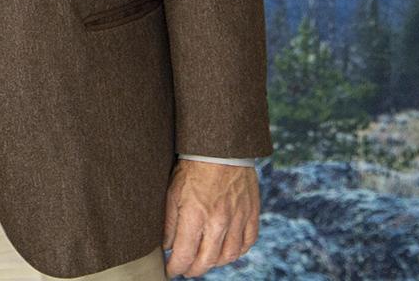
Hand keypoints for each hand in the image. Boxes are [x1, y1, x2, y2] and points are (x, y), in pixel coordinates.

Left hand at [162, 160, 259, 276]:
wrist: (221, 149)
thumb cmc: (192, 168)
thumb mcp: (172, 192)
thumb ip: (169, 222)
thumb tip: (167, 246)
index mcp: (195, 215)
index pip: (184, 254)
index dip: (176, 267)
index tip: (170, 270)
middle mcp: (218, 222)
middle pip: (207, 261)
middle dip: (193, 270)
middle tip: (185, 270)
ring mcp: (238, 219)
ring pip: (228, 256)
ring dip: (214, 263)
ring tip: (204, 262)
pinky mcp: (251, 214)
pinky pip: (247, 243)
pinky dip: (237, 252)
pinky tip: (226, 251)